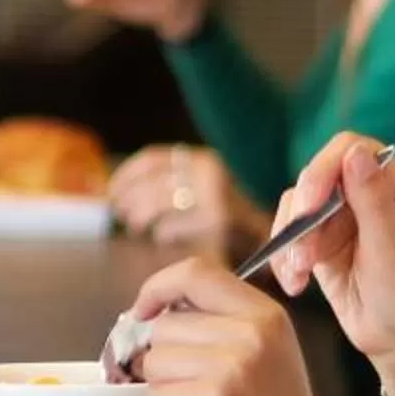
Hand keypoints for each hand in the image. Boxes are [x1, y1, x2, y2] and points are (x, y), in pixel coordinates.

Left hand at [108, 144, 260, 257]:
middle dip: (129, 197)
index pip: (154, 159)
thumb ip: (178, 183)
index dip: (127, 174)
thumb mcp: (208, 186)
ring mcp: (213, 198)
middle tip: (120, 210)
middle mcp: (208, 173)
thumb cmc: (237, 214)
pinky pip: (172, 228)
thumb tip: (126, 191)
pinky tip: (162, 236)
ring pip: (158, 204)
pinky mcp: (216, 223)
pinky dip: (162, 233)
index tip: (113, 187)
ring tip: (136, 225)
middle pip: (151, 183)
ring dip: (140, 216)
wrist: (281, 235)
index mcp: (204, 159)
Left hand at [125, 262, 329, 395]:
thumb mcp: (264, 352)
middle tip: (197, 388)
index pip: (195, 272)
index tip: (144, 312)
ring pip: (154, 361)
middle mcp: (252, 332)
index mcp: (266, 313)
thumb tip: (151, 312)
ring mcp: (233, 366)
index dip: (157, 287)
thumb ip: (219, 322)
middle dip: (165, 359)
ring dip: (166, 390)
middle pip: (165, 324)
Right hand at [265, 133, 394, 375]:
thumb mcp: (390, 251)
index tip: (310, 204)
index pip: (350, 150)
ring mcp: (341, 217)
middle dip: (302, 216)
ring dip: (292, 241)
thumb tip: (355, 151)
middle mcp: (366, 194)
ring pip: (295, 206)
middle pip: (315, 176)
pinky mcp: (320, 240)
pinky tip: (296, 285)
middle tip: (303, 255)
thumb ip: (372, 201)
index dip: (324, 169)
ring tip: (301, 276)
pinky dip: (285, 258)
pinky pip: (289, 234)